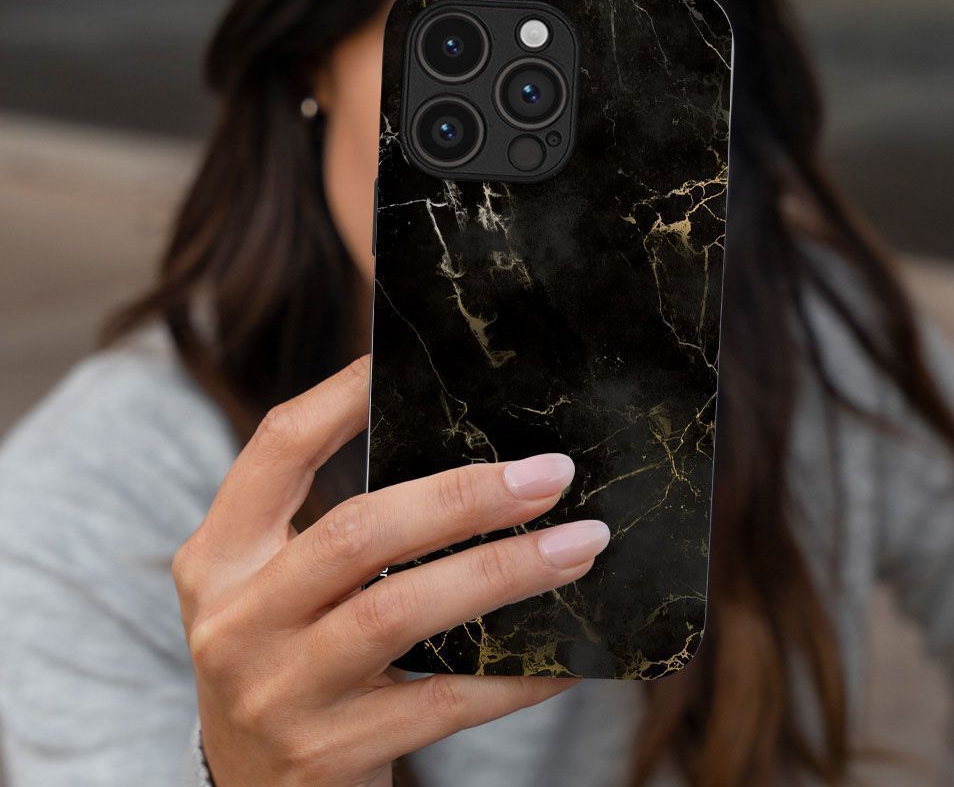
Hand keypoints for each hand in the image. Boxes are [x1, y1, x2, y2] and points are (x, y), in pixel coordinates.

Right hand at [171, 355, 609, 785]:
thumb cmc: (283, 658)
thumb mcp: (275, 586)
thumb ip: (333, 528)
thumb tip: (463, 451)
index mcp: (220, 557)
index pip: (277, 448)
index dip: (342, 396)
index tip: (407, 359)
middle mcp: (237, 620)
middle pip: (357, 532)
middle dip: (464, 495)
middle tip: (550, 473)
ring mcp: (280, 692)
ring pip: (401, 610)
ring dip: (505, 571)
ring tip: (581, 544)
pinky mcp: (330, 756)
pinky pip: (445, 703)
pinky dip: (515, 673)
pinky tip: (568, 651)